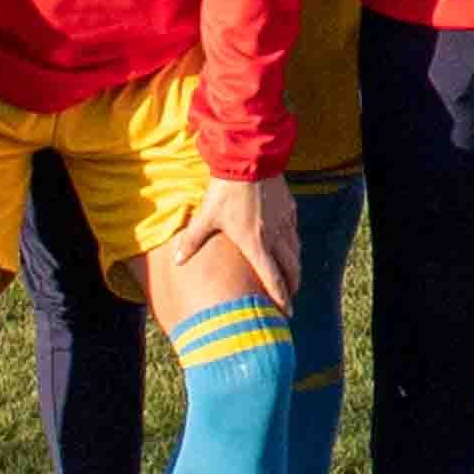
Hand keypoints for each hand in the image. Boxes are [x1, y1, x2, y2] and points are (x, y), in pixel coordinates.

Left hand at [158, 172, 299, 323]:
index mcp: (256, 244)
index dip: (280, 298)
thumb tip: (177, 261)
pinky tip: (288, 244)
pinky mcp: (289, 208)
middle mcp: (275, 237)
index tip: (285, 313)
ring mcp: (285, 222)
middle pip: (291, 269)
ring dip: (294, 266)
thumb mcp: (206, 216)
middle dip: (292, 286)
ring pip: (296, 251)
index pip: (273, 278)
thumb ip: (193, 240)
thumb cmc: (226, 190)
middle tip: (290, 297)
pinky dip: (294, 244)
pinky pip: (295, 232)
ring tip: (291, 275)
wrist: (249, 160)